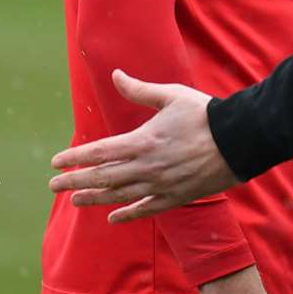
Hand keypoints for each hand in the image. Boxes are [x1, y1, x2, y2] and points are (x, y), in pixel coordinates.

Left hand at [48, 69, 238, 222]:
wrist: (239, 139)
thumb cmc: (205, 114)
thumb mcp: (172, 96)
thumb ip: (140, 90)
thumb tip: (116, 75)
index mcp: (143, 141)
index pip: (99, 152)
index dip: (74, 158)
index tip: (55, 162)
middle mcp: (146, 166)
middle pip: (102, 177)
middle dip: (75, 181)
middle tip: (53, 186)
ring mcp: (160, 184)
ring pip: (119, 195)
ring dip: (94, 198)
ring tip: (75, 200)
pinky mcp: (176, 196)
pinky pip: (146, 209)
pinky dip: (128, 214)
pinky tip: (113, 218)